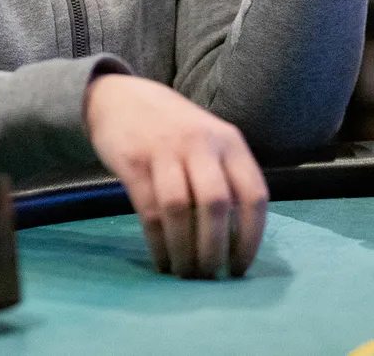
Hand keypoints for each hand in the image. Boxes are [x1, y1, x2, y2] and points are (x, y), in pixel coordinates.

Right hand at [84, 73, 267, 277]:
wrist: (120, 97)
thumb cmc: (173, 129)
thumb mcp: (210, 140)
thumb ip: (227, 177)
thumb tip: (239, 240)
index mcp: (230, 142)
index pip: (253, 195)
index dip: (250, 237)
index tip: (240, 268)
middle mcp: (202, 143)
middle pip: (216, 205)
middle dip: (214, 249)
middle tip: (209, 277)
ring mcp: (166, 150)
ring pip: (181, 209)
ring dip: (184, 250)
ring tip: (185, 273)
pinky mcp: (134, 161)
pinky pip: (149, 210)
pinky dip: (159, 242)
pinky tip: (162, 260)